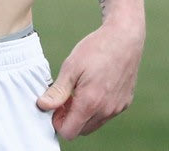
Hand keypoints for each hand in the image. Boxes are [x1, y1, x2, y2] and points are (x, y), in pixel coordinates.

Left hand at [36, 23, 143, 139]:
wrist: (124, 37)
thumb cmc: (97, 48)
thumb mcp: (71, 66)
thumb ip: (58, 91)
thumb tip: (43, 105)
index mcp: (90, 102)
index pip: (69, 132)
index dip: (58, 122)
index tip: (57, 105)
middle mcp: (106, 110)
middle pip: (81, 130)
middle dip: (71, 118)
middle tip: (67, 96)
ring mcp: (117, 107)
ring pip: (94, 123)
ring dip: (84, 114)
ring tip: (81, 90)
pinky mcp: (125, 102)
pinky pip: (107, 114)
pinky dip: (98, 107)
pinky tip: (96, 87)